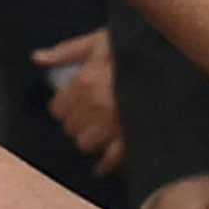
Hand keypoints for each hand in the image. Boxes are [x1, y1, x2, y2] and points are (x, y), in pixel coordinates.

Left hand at [36, 29, 122, 170]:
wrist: (171, 55)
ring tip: (100, 134)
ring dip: (90, 140)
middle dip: (77, 124)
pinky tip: (103, 167)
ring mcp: (114, 124)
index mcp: (85, 82)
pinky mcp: (132, 137)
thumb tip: (37, 58)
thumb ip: (67, 52)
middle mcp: (95, 106)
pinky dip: (106, 165)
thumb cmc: (133, 48)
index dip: (65, 107)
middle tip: (89, 118)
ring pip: (86, 145)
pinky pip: (111, 160)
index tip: (74, 105)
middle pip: (70, 129)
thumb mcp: (99, 41)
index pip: (57, 109)